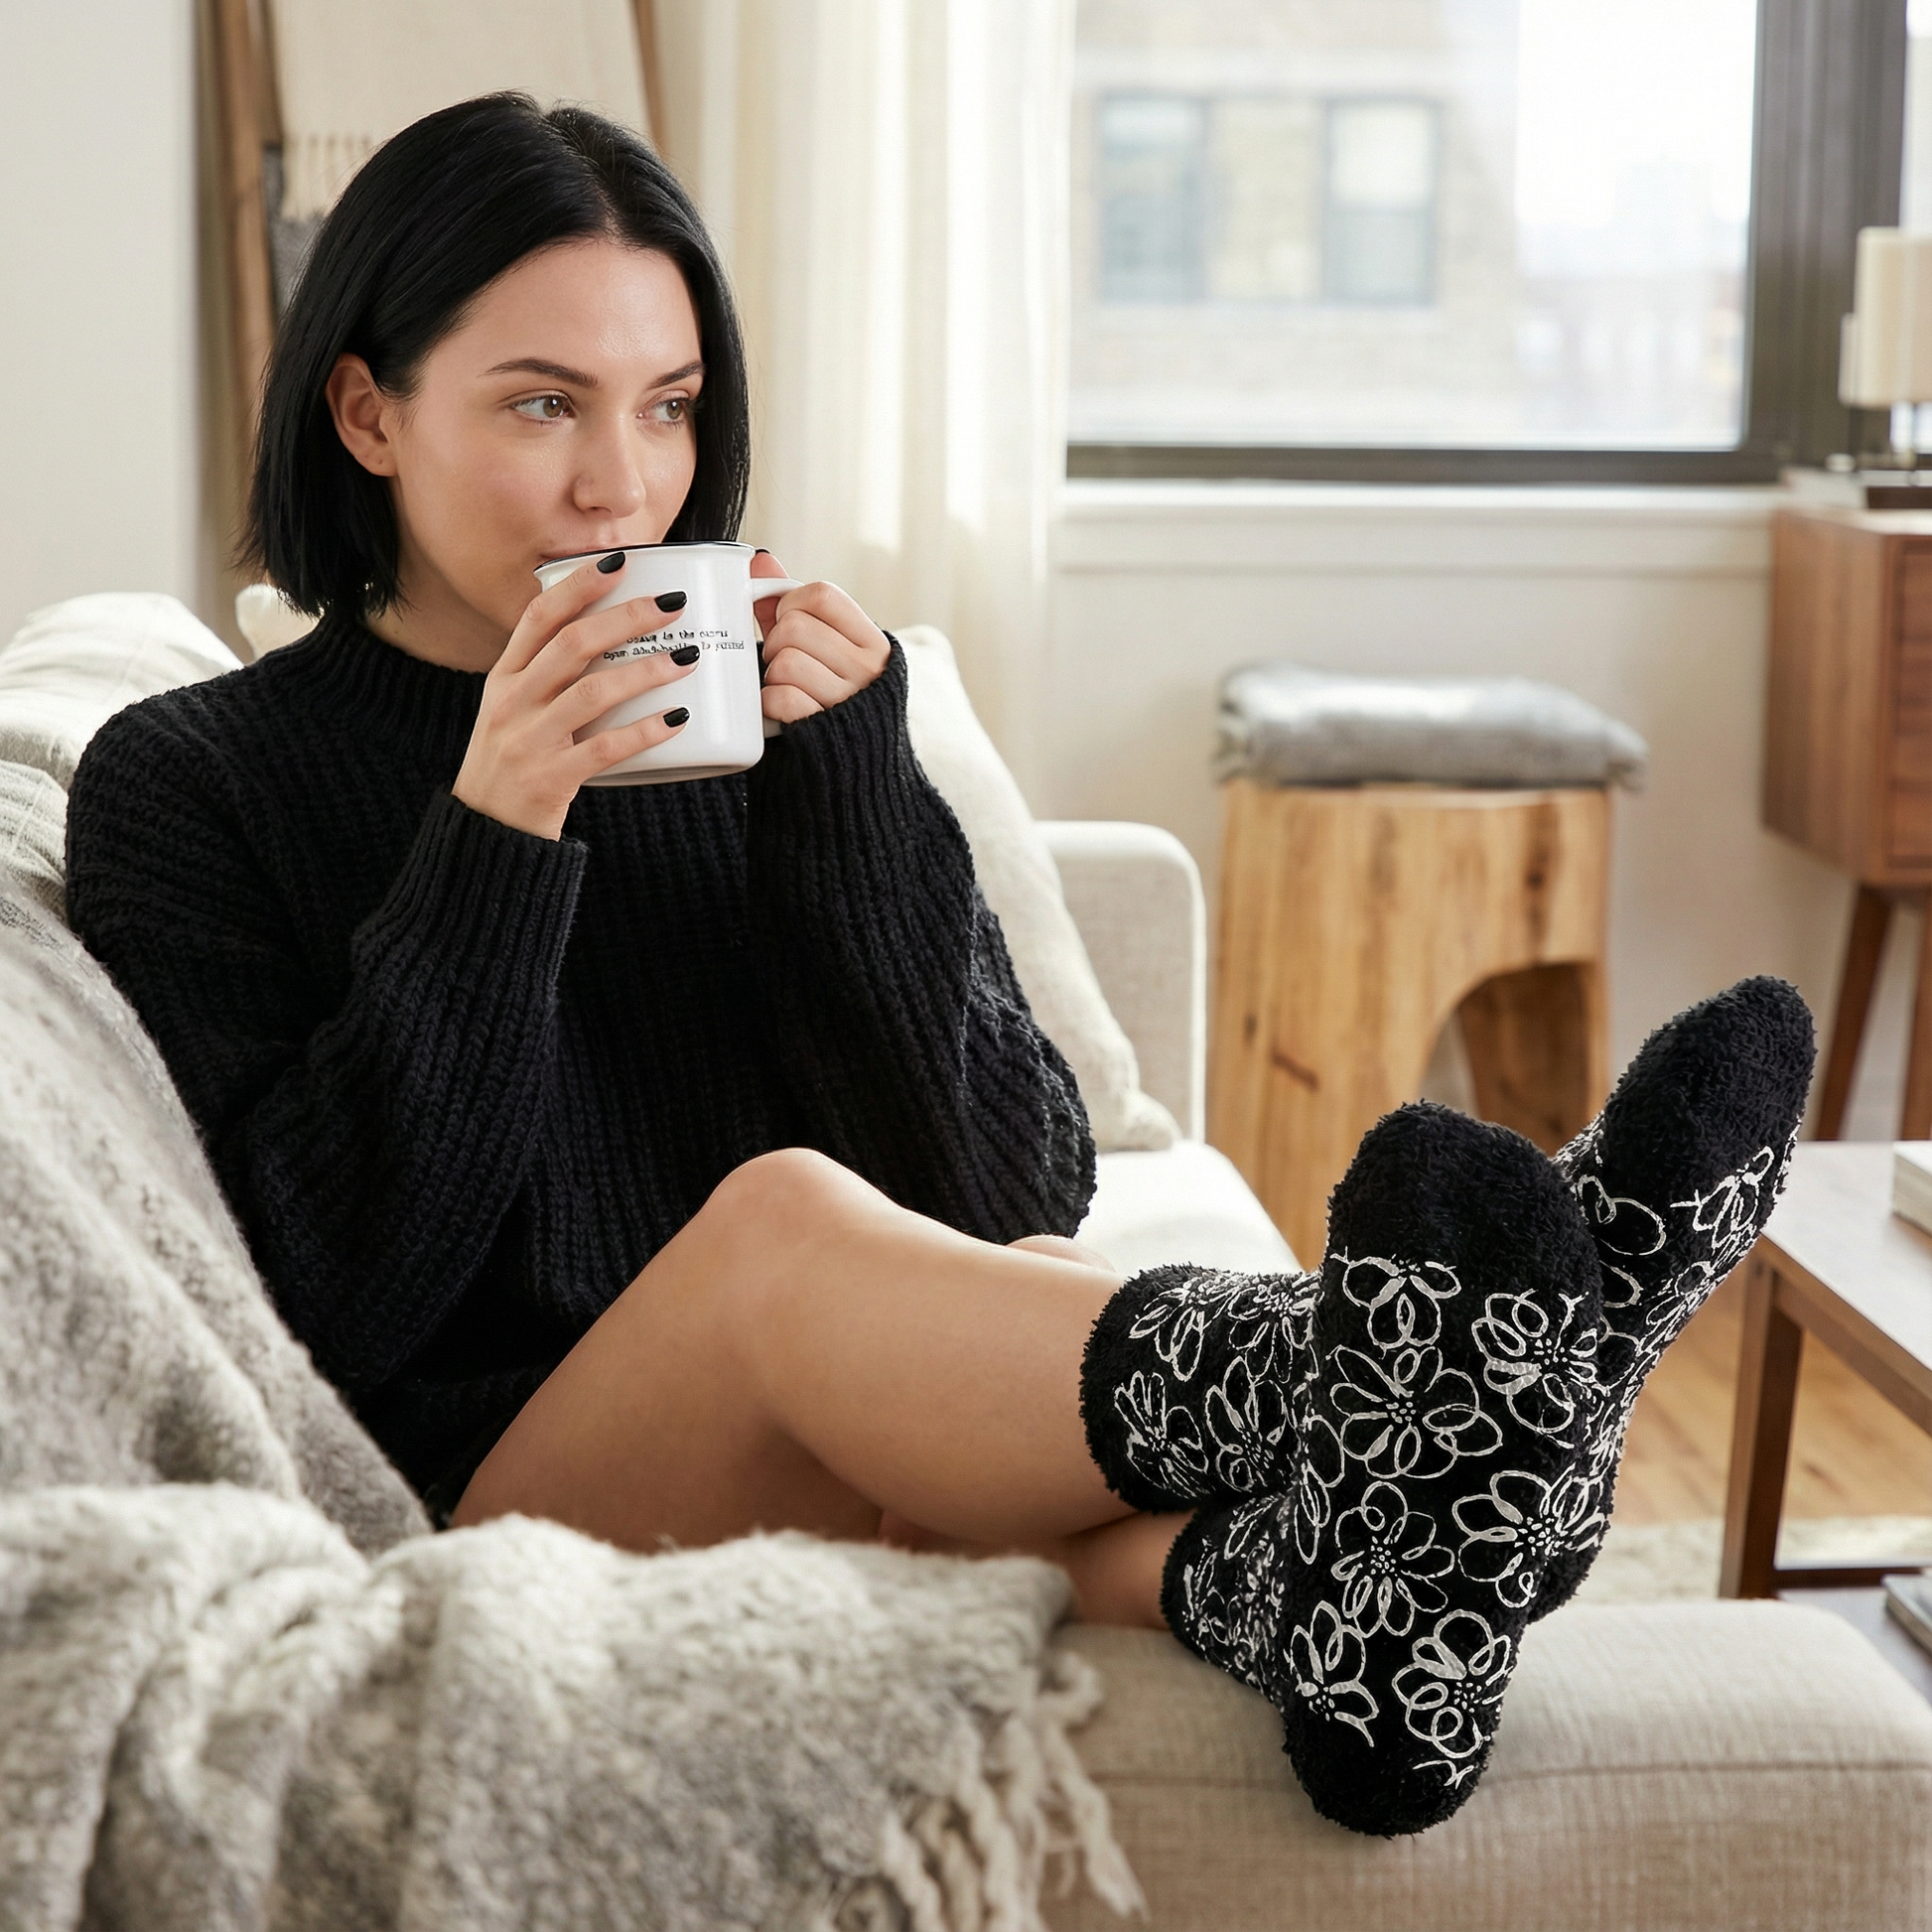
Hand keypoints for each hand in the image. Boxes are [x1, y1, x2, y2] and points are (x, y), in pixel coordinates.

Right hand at [452, 555, 698, 839]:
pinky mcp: (550, 779)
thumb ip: (547, 675)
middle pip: (572, 644)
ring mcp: (529, 740)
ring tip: (686, 658)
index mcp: (503, 678)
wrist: (485, 832)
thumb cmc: (512, 763)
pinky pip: (605, 749)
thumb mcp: (513, 710)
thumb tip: (606, 634)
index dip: (580, 584)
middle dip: (626, 617)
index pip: (539, 616)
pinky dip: (644, 732)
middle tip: (672, 605)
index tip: (620, 560)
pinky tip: (678, 719)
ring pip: (592, 692)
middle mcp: (512, 702)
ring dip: (644, 671)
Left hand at [752, 551, 890, 724]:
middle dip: (776, 643)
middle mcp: (868, 669)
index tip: (790, 621)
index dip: (792, 603)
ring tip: (787, 688)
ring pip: (785, 661)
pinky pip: (780, 697)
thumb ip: (792, 607)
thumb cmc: (832, 696)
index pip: (823, 594)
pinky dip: (769, 703)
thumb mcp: (824, 649)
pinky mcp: (822, 728)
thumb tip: (761, 559)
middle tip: (784, 662)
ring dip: (772, 676)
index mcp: (874, 643)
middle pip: (795, 627)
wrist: (851, 764)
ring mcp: (848, 700)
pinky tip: (781, 710)